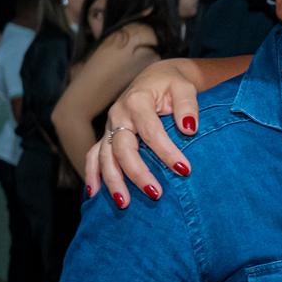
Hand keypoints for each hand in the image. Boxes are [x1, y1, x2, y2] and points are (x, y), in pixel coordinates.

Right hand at [87, 59, 200, 207]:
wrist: (155, 78)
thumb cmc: (172, 85)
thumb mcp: (184, 87)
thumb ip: (187, 105)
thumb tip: (189, 128)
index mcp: (137, 101)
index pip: (151, 131)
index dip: (167, 152)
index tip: (185, 170)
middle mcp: (118, 115)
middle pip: (122, 148)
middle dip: (137, 172)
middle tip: (156, 193)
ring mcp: (110, 127)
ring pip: (103, 156)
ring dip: (112, 181)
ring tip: (124, 204)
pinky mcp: (106, 136)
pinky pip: (93, 156)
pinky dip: (92, 175)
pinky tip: (94, 195)